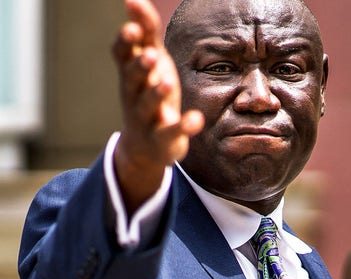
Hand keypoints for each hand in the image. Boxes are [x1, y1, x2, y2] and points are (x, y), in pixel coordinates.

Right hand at [111, 0, 203, 212]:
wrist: (144, 146)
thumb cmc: (147, 94)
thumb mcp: (149, 64)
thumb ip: (145, 33)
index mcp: (131, 74)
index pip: (123, 56)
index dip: (126, 43)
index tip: (132, 28)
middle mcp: (134, 95)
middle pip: (132, 79)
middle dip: (140, 67)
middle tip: (151, 55)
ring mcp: (146, 119)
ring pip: (147, 106)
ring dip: (156, 93)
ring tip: (167, 82)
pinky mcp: (162, 139)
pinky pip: (171, 133)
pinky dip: (183, 127)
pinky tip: (196, 118)